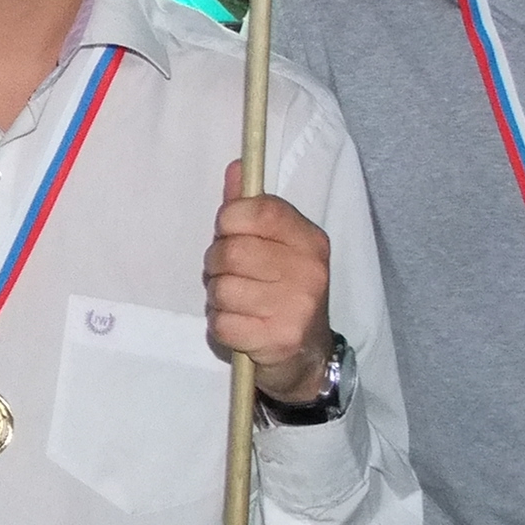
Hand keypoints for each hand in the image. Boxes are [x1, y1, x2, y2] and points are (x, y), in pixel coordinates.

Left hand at [205, 160, 335, 404]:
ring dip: (217, 297)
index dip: (230, 219)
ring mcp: (296, 307)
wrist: (308, 357)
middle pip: (231, 251)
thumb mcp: (275, 247)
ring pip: (221, 288)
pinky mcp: (278, 339)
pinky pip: (221, 322)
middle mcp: (308, 270)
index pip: (260, 211)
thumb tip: (236, 168)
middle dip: (216, 264)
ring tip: (237, 303)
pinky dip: (220, 325)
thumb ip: (252, 209)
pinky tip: (239, 326)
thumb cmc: (282, 292)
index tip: (228, 232)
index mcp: (309, 240)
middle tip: (229, 275)